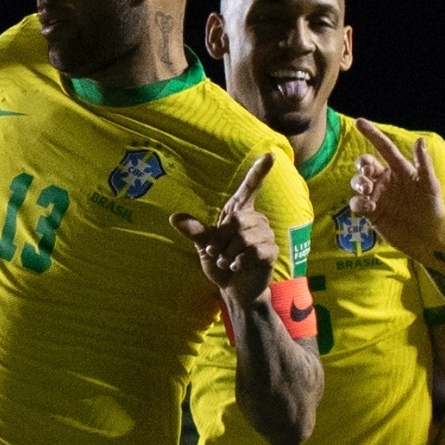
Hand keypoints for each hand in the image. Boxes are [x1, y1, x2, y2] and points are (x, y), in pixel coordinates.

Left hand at [172, 154, 279, 309]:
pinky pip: (253, 251)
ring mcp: (266, 235)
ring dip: (228, 254)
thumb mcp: (203, 246)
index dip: (258, 172)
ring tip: (227, 262)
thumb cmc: (220, 263)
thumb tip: (174, 218)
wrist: (233, 289)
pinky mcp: (270, 252)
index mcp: (239, 213)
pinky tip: (237, 267)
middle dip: (220, 241)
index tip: (270, 155)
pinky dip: (238, 262)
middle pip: (237, 220)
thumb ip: (194, 231)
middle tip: (215, 254)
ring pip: (244, 238)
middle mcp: (255, 220)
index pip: (250, 188)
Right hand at [346, 120, 444, 257]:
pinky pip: (357, 203)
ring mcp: (378, 196)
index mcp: (400, 170)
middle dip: (362, 164)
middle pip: (365, 164)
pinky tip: (369, 207)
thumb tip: (419, 140)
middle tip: (367, 173)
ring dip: (359, 183)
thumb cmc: (433, 210)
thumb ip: (423, 164)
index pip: (384, 148)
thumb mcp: (431, 185)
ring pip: (358, 182)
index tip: (359, 122)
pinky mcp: (372, 213)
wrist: (427, 239)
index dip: (372, 134)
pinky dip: (358, 203)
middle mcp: (386, 180)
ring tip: (369, 191)